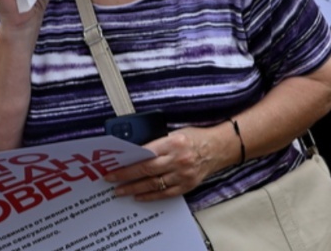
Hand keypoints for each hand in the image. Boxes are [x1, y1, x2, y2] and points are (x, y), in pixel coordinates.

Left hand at [104, 127, 220, 200]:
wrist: (218, 148)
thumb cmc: (195, 138)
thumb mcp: (175, 133)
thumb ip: (157, 143)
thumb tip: (134, 152)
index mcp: (173, 142)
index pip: (145, 155)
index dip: (128, 162)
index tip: (114, 166)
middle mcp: (178, 159)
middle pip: (146, 170)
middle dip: (126, 176)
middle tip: (111, 179)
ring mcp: (183, 174)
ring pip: (153, 184)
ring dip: (134, 188)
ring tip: (121, 191)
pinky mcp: (187, 185)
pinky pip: (165, 193)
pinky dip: (150, 196)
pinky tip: (139, 196)